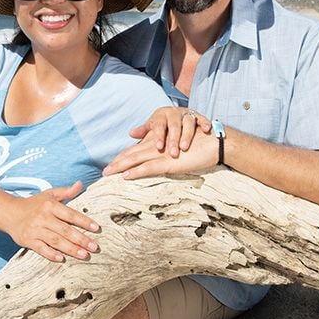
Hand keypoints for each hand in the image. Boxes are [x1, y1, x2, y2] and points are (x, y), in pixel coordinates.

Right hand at [5, 181, 99, 262]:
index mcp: (50, 205)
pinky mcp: (28, 240)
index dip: (84, 221)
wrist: (9, 213)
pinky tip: (62, 259)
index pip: (70, 214)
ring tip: (84, 255)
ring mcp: (35, 230)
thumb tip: (80, 184)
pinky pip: (41, 249)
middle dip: (81, 239)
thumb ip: (66, 191)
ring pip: (55, 241)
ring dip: (71, 249)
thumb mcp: (49, 194)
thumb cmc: (33, 204)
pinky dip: (51, 254)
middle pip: (65, 230)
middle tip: (94, 247)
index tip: (96, 228)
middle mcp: (43, 217)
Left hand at [104, 128, 218, 179]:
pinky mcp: (169, 162)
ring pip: (136, 159)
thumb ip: (168, 153)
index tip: (110, 167)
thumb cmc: (199, 146)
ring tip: (108, 174)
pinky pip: (149, 168)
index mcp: (158, 143)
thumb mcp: (180, 150)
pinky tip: (126, 176)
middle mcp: (157, 146)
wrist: (215, 142)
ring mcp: (162, 153)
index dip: (122, 158)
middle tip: (103, 173)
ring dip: (121, 167)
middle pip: (132, 154)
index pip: (136, 151)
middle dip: (116, 163)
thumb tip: (158, 161)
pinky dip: (136, 172)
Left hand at [127, 107, 211, 157]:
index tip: (158, 147)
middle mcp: (173, 113)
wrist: (188, 121)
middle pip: (172, 125)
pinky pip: (202, 119)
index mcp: (160, 115)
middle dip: (172, 139)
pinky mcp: (199, 117)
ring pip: (187, 123)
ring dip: (186, 135)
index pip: (158, 125)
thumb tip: (131, 133)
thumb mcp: (156, 128)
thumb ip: (145, 131)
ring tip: (184, 147)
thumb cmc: (168, 127)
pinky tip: (206, 129)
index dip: (158, 136)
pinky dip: (204, 123)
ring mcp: (186, 115)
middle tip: (172, 153)